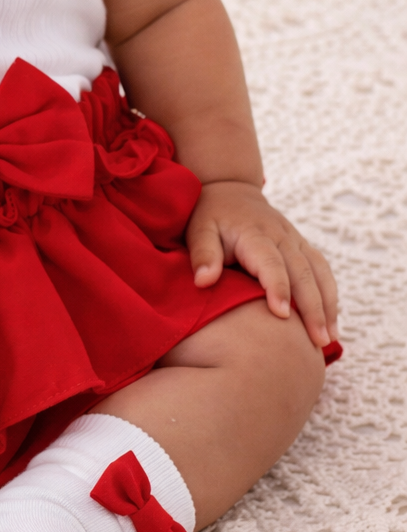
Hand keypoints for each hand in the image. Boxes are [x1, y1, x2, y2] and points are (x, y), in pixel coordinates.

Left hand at [186, 181, 338, 349]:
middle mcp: (281, 236)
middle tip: (317, 341)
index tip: (282, 315)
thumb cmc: (211, 215)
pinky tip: (331, 321)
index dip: (278, 287)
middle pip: (302, 272)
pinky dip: (330, 295)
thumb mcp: (199, 229)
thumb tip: (203, 281)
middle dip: (312, 307)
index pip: (271, 262)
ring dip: (327, 305)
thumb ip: (203, 254)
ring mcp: (295, 240)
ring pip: (319, 272)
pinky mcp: (302, 246)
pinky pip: (322, 270)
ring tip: (328, 338)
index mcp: (255, 233)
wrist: (230, 190)